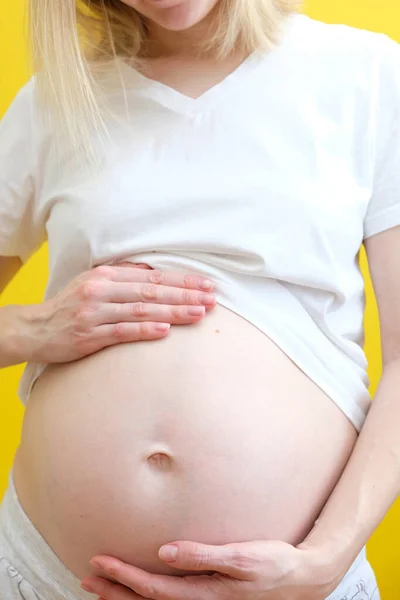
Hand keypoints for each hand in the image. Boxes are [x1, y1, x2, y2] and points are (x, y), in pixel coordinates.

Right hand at [20, 263, 215, 363]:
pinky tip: (165, 330)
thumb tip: (154, 272)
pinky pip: (121, 332)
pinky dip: (144, 330)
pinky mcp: (89, 336)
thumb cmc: (72, 306)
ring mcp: (95, 313)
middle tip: (211, 299)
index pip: (151, 276)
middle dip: (184, 295)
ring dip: (173, 312)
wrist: (36, 329)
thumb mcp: (94, 283)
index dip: (181, 280)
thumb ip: (123, 277)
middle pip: (151, 291)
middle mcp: (101, 290)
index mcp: (106, 276)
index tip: (206, 284)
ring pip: (141, 310)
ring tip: (198, 314)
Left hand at [81, 540, 340, 599]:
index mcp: (203, 595)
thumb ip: (202, 554)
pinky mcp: (210, 598)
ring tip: (100, 587)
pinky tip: (138, 589)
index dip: (122, 577)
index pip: (152, 589)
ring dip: (125, 596)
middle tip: (87, 576)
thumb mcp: (242, 557)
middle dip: (114, 590)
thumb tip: (165, 551)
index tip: (98, 562)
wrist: (300, 580)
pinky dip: (145, 597)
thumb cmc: (272, 565)